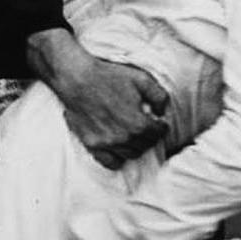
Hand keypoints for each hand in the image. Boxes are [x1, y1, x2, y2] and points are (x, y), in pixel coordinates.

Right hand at [27, 29, 168, 168]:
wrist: (78, 79)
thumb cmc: (109, 77)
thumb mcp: (141, 79)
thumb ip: (159, 96)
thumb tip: (163, 111)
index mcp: (138, 124)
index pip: (159, 133)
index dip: (161, 126)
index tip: (159, 122)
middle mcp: (124, 138)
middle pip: (146, 146)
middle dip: (149, 136)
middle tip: (146, 127)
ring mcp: (107, 144)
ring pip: (130, 155)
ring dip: (135, 146)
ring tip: (133, 135)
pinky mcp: (92, 145)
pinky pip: (110, 162)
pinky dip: (117, 158)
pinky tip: (119, 147)